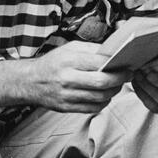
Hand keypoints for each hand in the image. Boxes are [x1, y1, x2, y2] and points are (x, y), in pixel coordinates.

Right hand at [0, 40, 129, 113]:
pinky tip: (106, 95)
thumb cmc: (54, 62)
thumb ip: (92, 49)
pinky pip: (92, 108)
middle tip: (128, 76)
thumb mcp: (70, 48)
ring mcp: (66, 95)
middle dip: (120, 79)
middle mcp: (67, 78)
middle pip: (102, 82)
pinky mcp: (66, 108)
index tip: (127, 64)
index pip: (100, 63)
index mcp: (69, 60)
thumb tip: (115, 51)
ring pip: (100, 97)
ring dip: (114, 91)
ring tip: (118, 85)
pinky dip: (104, 103)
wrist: (29, 81)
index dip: (117, 65)